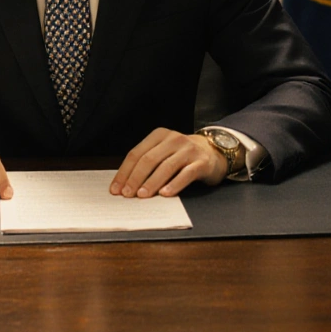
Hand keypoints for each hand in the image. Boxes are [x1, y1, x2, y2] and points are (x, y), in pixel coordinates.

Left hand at [109, 128, 227, 197]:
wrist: (214, 151)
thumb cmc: (183, 155)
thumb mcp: (164, 152)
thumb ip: (148, 163)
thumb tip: (126, 185)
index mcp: (159, 135)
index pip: (136, 153)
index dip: (124, 172)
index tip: (116, 189)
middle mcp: (173, 139)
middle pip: (149, 159)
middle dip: (135, 178)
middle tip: (127, 194)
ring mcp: (188, 150)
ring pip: (166, 167)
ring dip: (152, 182)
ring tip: (142, 195)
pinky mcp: (201, 162)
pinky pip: (186, 174)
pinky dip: (174, 185)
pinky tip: (165, 194)